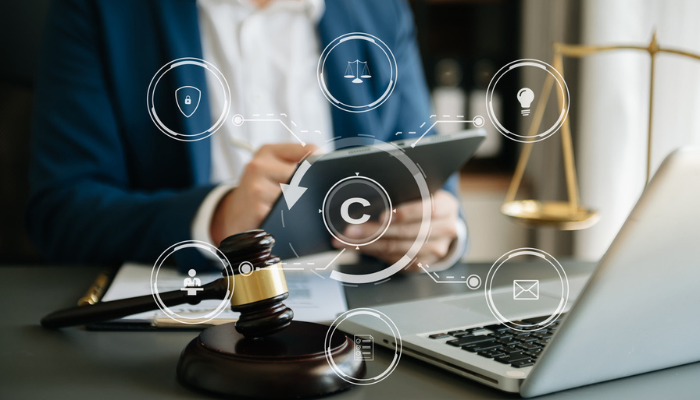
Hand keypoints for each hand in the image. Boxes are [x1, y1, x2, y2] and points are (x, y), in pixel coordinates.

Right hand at [210, 143, 314, 244]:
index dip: (320, 164)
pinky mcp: (257, 208)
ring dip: (299, 204)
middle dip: (309, 186)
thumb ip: (297, 164)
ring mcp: (257, 186)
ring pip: (299, 193)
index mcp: (268, 151)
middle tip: (303, 196)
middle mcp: (259, 165)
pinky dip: (290, 217)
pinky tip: (280, 217)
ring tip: (288, 207)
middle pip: (306, 173)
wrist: (233, 215)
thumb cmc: (260, 191)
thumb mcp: (273, 170)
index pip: (309, 149)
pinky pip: (288, 211)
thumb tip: (327, 167)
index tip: (320, 174)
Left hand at [332, 190, 459, 270]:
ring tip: (346, 241)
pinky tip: (359, 248)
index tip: (381, 216)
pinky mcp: (424, 263)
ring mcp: (436, 250)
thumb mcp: (421, 191)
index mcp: (446, 206)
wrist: (441, 223)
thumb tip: (368, 197)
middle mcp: (445, 230)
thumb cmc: (424, 202)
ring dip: (368, 246)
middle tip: (350, 230)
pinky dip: (375, 254)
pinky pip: (397, 261)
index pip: (427, 210)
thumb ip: (404, 193)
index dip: (403, 214)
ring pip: (399, 250)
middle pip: (407, 233)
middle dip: (374, 232)